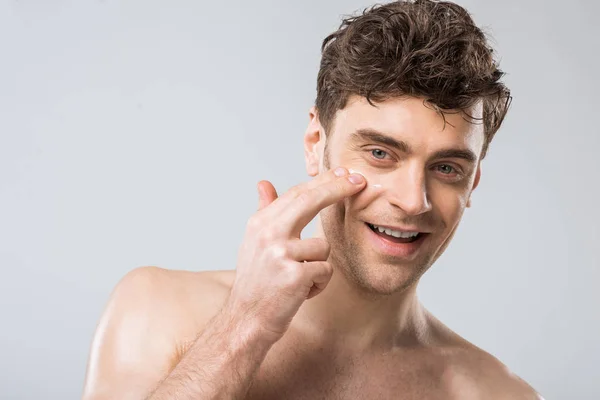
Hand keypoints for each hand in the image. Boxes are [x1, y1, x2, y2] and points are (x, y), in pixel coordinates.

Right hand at [225, 167, 365, 341]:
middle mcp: (268, 234)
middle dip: (337, 189)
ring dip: (318, 266)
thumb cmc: (256, 283)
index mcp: (260, 224)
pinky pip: (325, 270)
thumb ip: (264, 211)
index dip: (322, 182)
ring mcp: (280, 254)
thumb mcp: (254, 243)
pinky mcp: (295, 275)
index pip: (295, 194)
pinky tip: (300, 292)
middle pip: (309, 201)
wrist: (246, 320)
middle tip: (359, 181)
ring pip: (323, 248)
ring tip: (299, 280)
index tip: (342, 173)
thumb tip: (264, 183)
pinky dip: (318, 284)